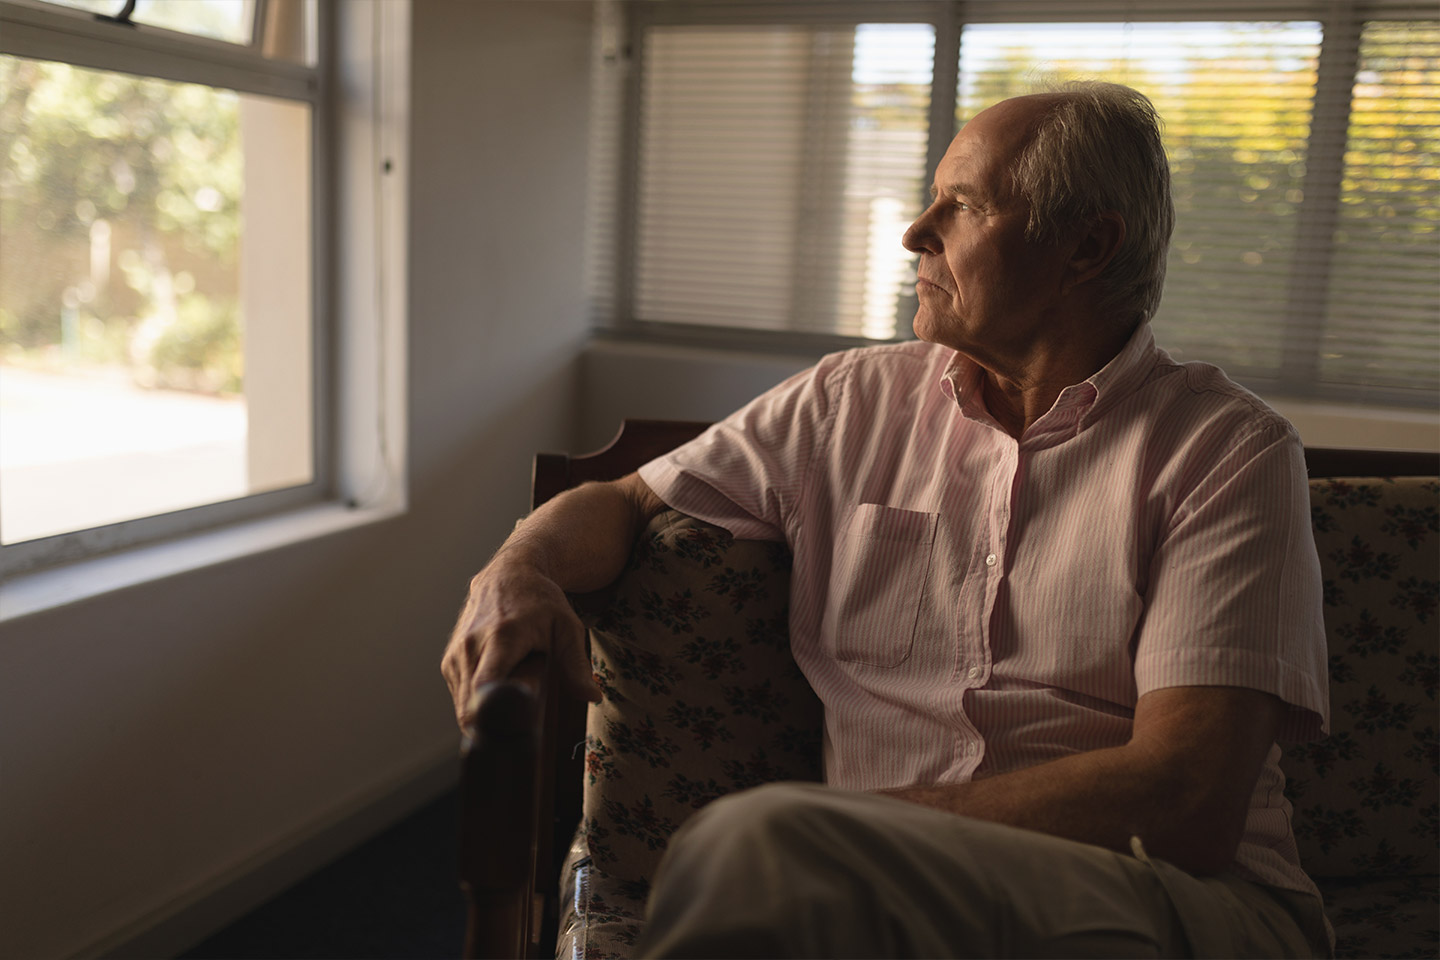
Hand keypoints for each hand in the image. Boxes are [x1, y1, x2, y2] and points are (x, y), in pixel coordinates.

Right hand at [441, 558, 602, 730]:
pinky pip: (460, 696)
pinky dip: (478, 701)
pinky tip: (498, 684)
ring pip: (465, 706)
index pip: (484, 685)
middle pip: (472, 706)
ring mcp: (455, 655)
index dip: (493, 714)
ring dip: (487, 712)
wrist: (508, 574)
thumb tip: (592, 697)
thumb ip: (576, 665)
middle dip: (496, 724)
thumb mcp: (566, 628)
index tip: (509, 731)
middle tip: (522, 721)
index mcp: (501, 638)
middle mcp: (471, 646)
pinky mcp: (449, 662)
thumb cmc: (541, 602)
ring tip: (512, 690)